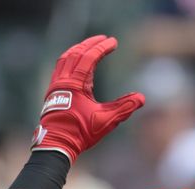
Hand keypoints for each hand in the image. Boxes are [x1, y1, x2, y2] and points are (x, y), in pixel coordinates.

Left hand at [31, 35, 144, 163]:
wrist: (57, 143)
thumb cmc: (80, 132)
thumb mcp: (106, 120)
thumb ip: (124, 107)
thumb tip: (141, 97)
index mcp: (76, 83)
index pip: (89, 57)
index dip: (102, 48)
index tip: (113, 42)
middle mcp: (63, 80)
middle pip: (76, 53)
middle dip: (90, 44)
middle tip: (103, 39)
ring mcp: (56, 85)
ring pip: (66, 58)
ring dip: (78, 49)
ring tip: (89, 46)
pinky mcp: (53, 91)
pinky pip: (60, 67)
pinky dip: (69, 59)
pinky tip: (74, 63)